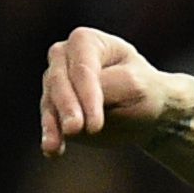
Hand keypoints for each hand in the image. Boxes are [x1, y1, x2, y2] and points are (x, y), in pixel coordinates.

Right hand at [36, 25, 191, 156]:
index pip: (83, 69)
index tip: (95, 125)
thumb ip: (106, 88)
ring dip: (52, 125)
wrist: (143, 108)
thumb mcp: (135, 86)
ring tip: (54, 147)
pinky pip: (49, 120)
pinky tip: (52, 151)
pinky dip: (51, 135)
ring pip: (50, 102)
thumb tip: (74, 104)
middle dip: (67, 108)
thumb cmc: (143, 90)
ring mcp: (55, 81)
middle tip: (74, 130)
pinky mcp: (53, 106)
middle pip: (60, 82)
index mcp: (86, 41)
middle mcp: (64, 57)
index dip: (87, 96)